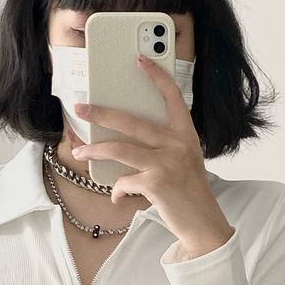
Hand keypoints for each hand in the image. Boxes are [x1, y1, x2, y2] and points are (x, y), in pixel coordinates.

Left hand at [70, 56, 234, 257]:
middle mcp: (179, 145)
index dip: (157, 76)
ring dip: (95, 149)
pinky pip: (124, 180)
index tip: (141, 59)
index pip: (172, 97)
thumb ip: (163, 145)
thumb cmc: (189, 192)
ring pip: (120, 148)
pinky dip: (117, 189)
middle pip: (132, 121)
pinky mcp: (156, 183)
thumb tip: (122, 137)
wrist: (203, 224)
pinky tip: (118, 196)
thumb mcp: (184, 161)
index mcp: (187, 135)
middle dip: (102, 113)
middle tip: (82, 108)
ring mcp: (167, 163)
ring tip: (80, 151)